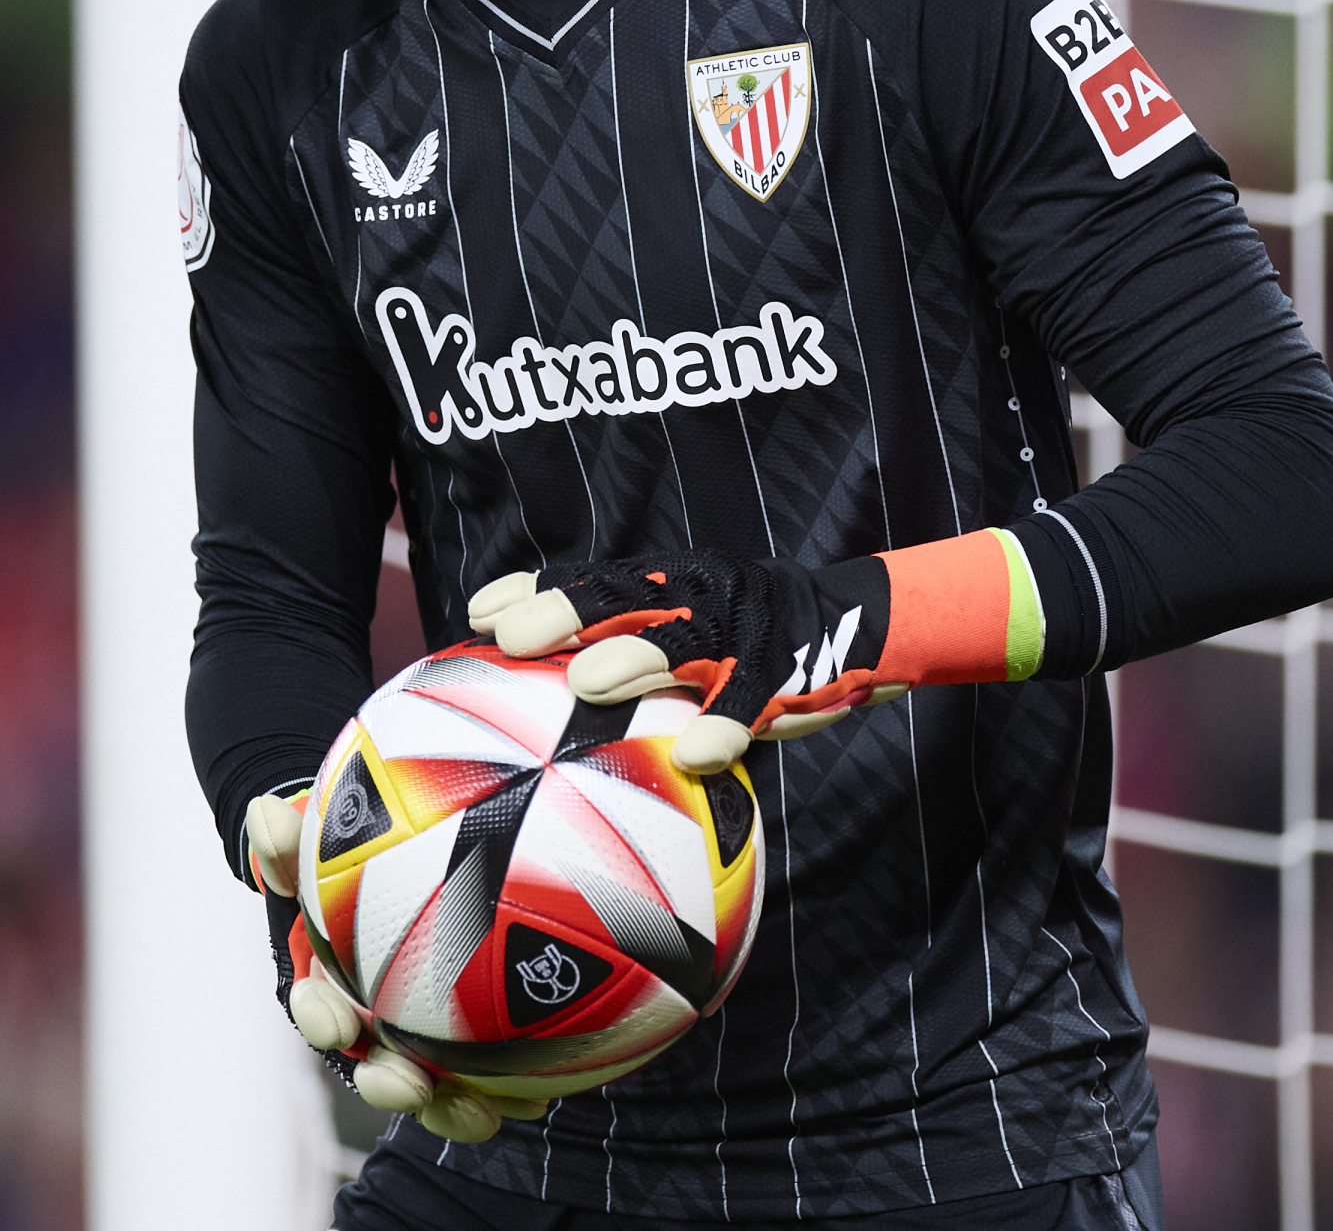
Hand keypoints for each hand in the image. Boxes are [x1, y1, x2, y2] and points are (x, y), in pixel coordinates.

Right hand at [245, 791, 548, 1141]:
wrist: (394, 866)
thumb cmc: (352, 857)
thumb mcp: (317, 841)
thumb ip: (289, 837)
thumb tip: (263, 814)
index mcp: (328, 984)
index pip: (316, 1008)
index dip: (322, 1020)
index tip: (337, 1026)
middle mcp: (369, 1022)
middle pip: (373, 1065)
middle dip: (391, 1085)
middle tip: (416, 1089)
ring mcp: (416, 1038)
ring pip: (431, 1084)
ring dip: (455, 1106)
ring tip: (490, 1113)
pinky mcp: (462, 1046)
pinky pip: (484, 1074)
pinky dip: (510, 1087)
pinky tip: (543, 1093)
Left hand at [467, 549, 907, 773]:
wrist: (855, 624)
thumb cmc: (743, 636)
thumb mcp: (681, 625)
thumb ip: (621, 643)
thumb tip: (531, 685)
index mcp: (664, 583)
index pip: (588, 579)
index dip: (533, 590)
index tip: (477, 613)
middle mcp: (696, 596)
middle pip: (621, 598)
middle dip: (563, 613)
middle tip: (509, 638)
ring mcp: (739, 632)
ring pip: (680, 641)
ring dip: (632, 658)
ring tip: (586, 681)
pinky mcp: (783, 673)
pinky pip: (750, 701)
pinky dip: (723, 724)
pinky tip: (694, 754)